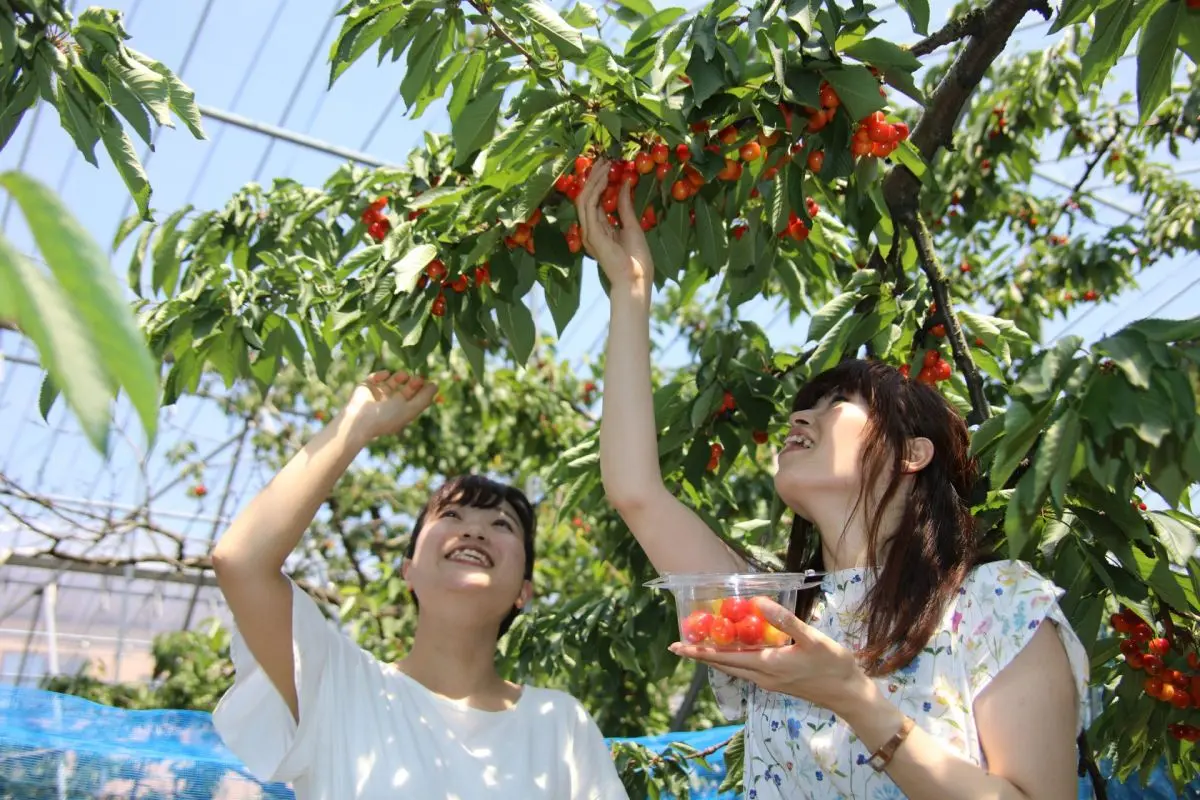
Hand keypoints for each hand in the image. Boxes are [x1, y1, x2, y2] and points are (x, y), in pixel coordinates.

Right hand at [340, 370, 437, 441]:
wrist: (361, 419)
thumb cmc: (388, 417)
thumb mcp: (410, 409)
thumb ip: (425, 399)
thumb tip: (436, 385)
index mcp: (401, 411)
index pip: (415, 397)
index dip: (422, 389)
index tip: (427, 381)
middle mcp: (390, 403)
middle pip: (406, 388)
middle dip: (413, 382)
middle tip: (417, 377)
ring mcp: (378, 394)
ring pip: (392, 381)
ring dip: (400, 376)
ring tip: (403, 376)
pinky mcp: (366, 387)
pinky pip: (376, 377)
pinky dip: (382, 374)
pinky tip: (386, 375)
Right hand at [575, 159, 654, 288]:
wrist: (636, 278)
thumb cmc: (636, 258)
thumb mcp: (632, 225)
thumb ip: (625, 206)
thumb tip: (626, 184)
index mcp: (599, 229)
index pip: (595, 201)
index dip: (599, 182)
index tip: (608, 166)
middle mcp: (590, 229)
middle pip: (586, 197)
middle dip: (593, 177)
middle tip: (603, 159)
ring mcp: (588, 231)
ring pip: (584, 198)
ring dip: (593, 179)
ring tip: (604, 164)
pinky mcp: (591, 233)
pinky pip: (589, 205)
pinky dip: (596, 189)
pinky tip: (606, 177)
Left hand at [668, 597, 869, 715]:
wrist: (848, 693)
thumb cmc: (832, 665)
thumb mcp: (810, 638)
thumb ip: (784, 621)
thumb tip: (758, 603)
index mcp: (767, 665)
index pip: (724, 659)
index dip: (700, 652)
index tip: (677, 648)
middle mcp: (763, 677)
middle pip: (724, 666)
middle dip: (701, 656)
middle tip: (679, 646)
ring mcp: (770, 682)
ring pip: (735, 669)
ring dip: (716, 659)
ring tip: (701, 647)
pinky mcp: (777, 682)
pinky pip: (747, 670)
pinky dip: (734, 660)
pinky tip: (735, 650)